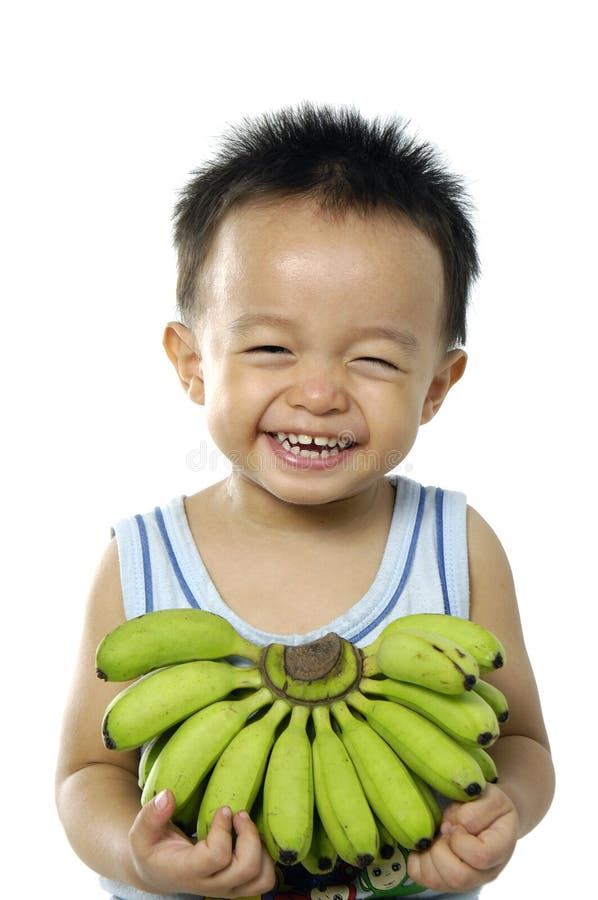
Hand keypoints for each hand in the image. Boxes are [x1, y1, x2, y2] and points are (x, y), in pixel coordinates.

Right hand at [128, 789, 275, 896]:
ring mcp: (227, 888)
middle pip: (247, 868)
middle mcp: (211, 885)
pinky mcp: (238, 886)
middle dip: (249, 836)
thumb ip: (151, 815)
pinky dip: (267, 857)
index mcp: (187, 871)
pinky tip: (251, 836)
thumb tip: (168, 795)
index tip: (223, 809)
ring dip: (262, 849)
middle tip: (239, 814)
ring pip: (262, 878)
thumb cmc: (152, 849)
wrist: (158, 872)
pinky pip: (265, 878)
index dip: (224, 830)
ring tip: (247, 827)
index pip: (217, 856)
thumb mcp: (141, 833)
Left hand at [407, 784, 518, 893]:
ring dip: (428, 856)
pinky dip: (417, 861)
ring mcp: (468, 880)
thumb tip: (449, 827)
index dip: (460, 839)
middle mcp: (487, 872)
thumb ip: (474, 811)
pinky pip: (425, 879)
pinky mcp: (448, 881)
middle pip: (458, 877)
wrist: (489, 815)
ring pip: (439, 882)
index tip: (453, 824)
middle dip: (441, 850)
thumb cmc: (488, 804)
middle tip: (441, 832)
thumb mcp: (490, 796)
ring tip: (435, 838)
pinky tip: (425, 846)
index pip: (481, 856)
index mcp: (502, 849)